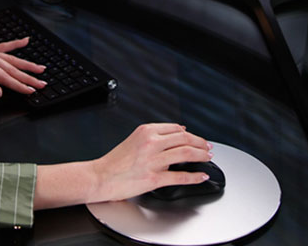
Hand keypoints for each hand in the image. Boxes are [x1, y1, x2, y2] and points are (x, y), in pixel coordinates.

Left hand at [0, 38, 46, 97]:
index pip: (6, 78)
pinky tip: (25, 41)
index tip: (32, 90)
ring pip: (11, 59)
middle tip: (43, 82)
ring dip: (27, 64)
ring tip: (40, 68)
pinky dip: (14, 44)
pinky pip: (3, 47)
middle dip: (29, 76)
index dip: (20, 86)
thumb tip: (0, 91)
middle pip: (12, 68)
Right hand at [94, 124, 213, 202]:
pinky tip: (201, 176)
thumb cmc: (114, 162)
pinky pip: (180, 176)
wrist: (99, 177)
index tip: (198, 139)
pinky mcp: (154, 178)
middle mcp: (151, 143)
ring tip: (208, 158)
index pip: (176, 128)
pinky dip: (195, 176)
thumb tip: (176, 134)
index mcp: (146, 131)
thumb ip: (153, 136)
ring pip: (186, 153)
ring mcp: (153, 161)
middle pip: (185, 139)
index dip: (191, 134)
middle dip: (201, 143)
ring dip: (202, 155)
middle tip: (208, 147)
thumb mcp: (133, 140)